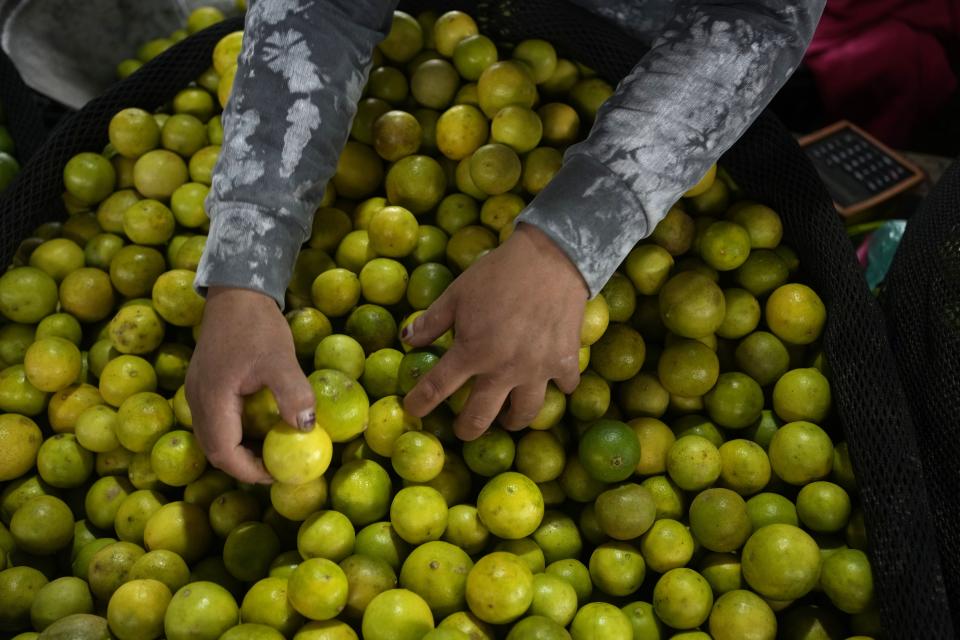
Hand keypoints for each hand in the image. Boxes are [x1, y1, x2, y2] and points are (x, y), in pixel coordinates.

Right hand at [185, 287, 315, 482]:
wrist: (236, 292)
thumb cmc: (257, 325)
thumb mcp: (280, 358)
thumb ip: (292, 393)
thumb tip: (306, 428)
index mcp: (211, 400)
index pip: (224, 453)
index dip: (250, 471)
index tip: (279, 474)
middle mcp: (197, 401)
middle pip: (216, 450)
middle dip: (245, 465)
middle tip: (278, 467)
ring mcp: (198, 392)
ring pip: (215, 436)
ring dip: (241, 449)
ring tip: (273, 450)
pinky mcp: (206, 384)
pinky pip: (218, 420)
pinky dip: (238, 432)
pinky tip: (262, 426)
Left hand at [402, 223, 587, 439]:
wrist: (551, 258)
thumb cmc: (498, 274)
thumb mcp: (457, 293)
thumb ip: (432, 321)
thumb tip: (408, 339)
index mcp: (472, 352)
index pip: (436, 388)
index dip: (419, 403)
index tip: (413, 410)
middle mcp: (503, 370)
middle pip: (479, 418)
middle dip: (466, 429)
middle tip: (463, 428)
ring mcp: (536, 370)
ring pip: (524, 414)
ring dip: (512, 420)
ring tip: (507, 417)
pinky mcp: (564, 363)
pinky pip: (563, 388)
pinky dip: (558, 388)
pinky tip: (551, 382)